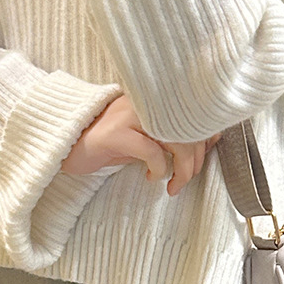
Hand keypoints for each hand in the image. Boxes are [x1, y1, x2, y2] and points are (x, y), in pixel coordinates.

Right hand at [61, 94, 220, 196]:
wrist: (69, 146)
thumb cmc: (112, 143)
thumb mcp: (150, 138)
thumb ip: (178, 135)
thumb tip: (214, 137)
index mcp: (155, 99)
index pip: (195, 115)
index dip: (206, 139)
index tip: (201, 160)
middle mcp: (144, 101)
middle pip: (189, 128)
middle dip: (195, 161)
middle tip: (185, 179)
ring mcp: (129, 114)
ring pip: (176, 139)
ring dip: (182, 169)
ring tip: (174, 184)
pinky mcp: (116, 132)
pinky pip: (152, 150)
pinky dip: (159, 168)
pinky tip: (152, 176)